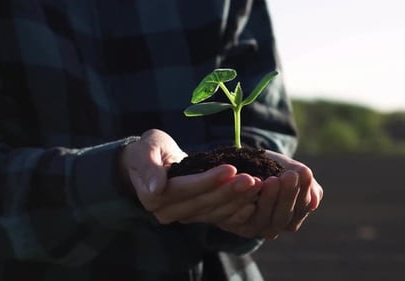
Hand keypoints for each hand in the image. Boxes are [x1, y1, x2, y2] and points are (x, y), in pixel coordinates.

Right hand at [120, 129, 259, 223]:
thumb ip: (149, 167)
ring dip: (238, 200)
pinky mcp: (196, 216)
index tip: (230, 168)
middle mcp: (167, 212)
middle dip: (229, 191)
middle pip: (203, 203)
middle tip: (253, 178)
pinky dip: (237, 210)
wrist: (150, 161)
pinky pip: (219, 217)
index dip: (208, 181)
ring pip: (214, 212)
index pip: (185, 189)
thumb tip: (157, 188)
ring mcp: (182, 216)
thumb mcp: (145, 150)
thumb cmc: (147, 150)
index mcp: (152, 197)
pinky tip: (255, 202)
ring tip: (258, 185)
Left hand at [217, 150, 322, 238]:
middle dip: (287, 195)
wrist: (241, 164)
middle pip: (283, 216)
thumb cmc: (271, 167)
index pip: (301, 208)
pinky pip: (241, 221)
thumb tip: (315, 201)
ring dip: (268, 201)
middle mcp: (274, 226)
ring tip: (271, 180)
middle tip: (289, 176)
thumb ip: (305, 183)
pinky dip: (245, 210)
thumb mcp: (290, 169)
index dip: (303, 191)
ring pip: (264, 220)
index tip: (303, 172)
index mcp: (292, 216)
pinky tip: (250, 196)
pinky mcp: (235, 225)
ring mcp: (255, 228)